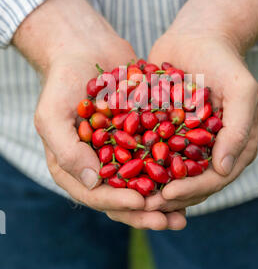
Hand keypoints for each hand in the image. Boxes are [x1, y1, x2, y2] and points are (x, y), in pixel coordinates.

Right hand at [13, 0, 185, 229]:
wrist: (86, 49)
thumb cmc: (63, 81)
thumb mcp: (52, 116)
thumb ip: (67, 151)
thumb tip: (91, 184)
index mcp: (73, 168)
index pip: (95, 196)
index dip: (119, 203)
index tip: (143, 203)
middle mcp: (97, 167)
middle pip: (123, 198)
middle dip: (148, 212)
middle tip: (173, 220)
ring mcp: (119, 154)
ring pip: (144, 185)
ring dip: (165, 200)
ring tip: (188, 211)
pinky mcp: (140, 139)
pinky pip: (157, 159)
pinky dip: (173, 171)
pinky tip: (194, 177)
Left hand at [145, 0, 257, 212]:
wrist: (195, 38)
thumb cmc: (223, 62)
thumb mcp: (242, 91)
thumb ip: (239, 129)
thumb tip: (224, 169)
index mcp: (233, 148)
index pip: (214, 179)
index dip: (192, 190)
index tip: (168, 194)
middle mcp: (210, 151)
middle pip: (189, 184)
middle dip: (166, 197)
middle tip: (141, 205)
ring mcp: (186, 144)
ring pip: (166, 174)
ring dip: (147, 188)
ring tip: (125, 196)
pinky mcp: (164, 133)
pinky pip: (149, 153)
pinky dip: (134, 164)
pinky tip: (114, 171)